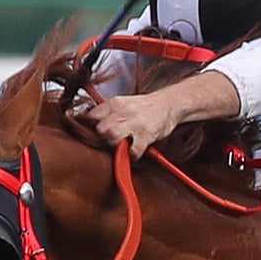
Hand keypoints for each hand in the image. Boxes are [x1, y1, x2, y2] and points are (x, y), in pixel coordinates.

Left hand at [90, 70, 240, 150]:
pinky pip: (133, 150)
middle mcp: (122, 111)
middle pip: (101, 129)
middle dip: (104, 138)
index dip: (90, 128)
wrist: (170, 104)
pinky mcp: (146, 134)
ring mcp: (135, 123)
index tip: (92, 135)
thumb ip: (109, 112)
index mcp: (115, 103)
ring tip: (122, 147)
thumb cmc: (147, 107)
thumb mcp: (124, 103)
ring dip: (115, 146)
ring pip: (112, 137)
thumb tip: (92, 125)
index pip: (92, 116)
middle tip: (111, 142)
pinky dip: (132, 156)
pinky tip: (134, 155)